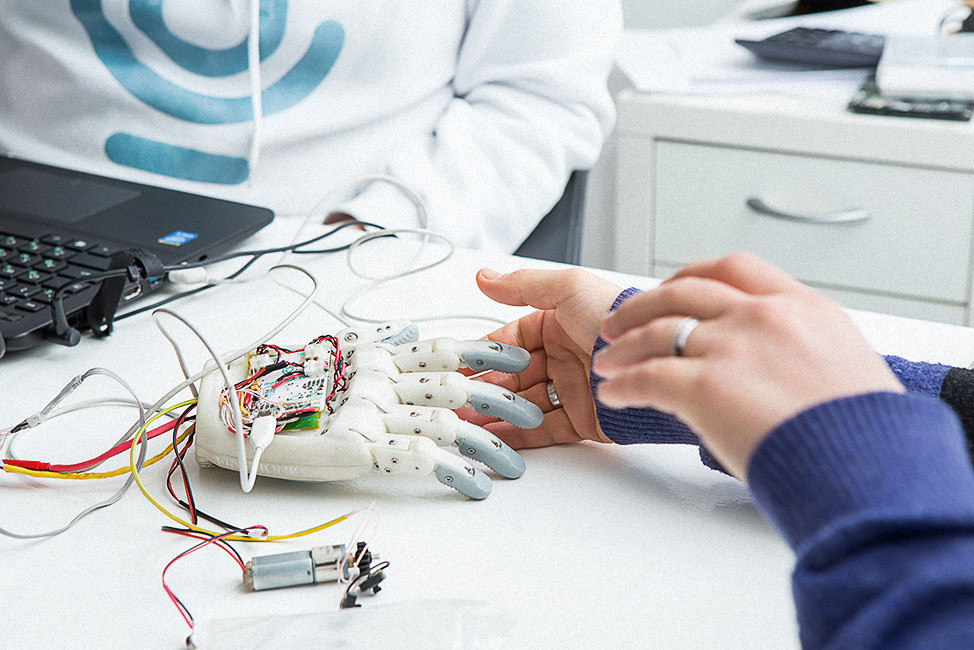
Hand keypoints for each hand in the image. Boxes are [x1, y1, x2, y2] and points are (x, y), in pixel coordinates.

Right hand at [467, 268, 622, 447]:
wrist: (654, 360)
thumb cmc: (616, 320)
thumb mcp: (569, 289)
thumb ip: (524, 286)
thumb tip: (485, 278)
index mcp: (558, 325)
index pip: (510, 340)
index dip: (484, 352)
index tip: (458, 363)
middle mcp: (563, 358)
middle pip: (513, 376)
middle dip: (483, 389)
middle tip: (455, 399)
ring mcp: (572, 391)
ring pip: (523, 405)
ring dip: (494, 414)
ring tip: (466, 423)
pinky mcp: (583, 421)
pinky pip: (543, 430)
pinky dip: (518, 436)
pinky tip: (494, 439)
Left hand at [593, 252, 903, 478]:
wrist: (871, 470)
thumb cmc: (865, 436)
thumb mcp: (848, 370)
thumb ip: (805, 353)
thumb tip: (784, 367)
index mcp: (803, 307)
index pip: (735, 269)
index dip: (692, 274)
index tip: (672, 285)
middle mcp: (764, 317)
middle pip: (684, 291)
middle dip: (643, 305)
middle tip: (620, 321)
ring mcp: (734, 348)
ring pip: (657, 331)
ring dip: (624, 347)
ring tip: (607, 362)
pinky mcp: (707, 387)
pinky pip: (647, 377)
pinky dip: (624, 384)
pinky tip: (614, 393)